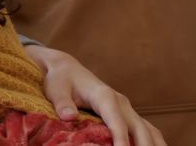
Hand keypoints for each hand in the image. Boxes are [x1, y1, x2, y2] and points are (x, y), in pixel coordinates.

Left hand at [25, 45, 165, 145]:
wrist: (68, 70)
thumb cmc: (61, 80)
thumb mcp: (56, 89)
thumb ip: (62, 103)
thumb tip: (69, 117)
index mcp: (104, 95)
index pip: (117, 121)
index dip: (120, 139)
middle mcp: (121, 102)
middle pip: (140, 128)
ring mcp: (127, 109)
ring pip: (149, 130)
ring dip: (152, 145)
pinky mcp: (128, 115)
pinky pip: (147, 130)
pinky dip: (152, 142)